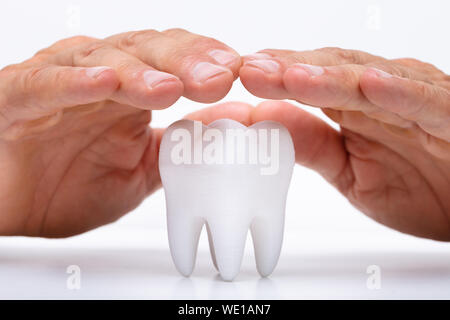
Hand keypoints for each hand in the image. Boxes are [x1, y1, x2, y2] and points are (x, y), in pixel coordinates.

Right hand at [0, 28, 239, 236]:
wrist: (11, 206)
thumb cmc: (70, 184)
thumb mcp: (142, 169)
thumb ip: (183, 146)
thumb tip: (233, 121)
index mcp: (131, 91)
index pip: (176, 62)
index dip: (208, 63)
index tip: (242, 73)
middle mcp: (99, 78)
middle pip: (148, 52)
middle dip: (186, 62)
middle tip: (218, 76)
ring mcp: (59, 81)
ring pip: (102, 60)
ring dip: (139, 71)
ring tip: (169, 86)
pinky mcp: (17, 95)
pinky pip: (45, 83)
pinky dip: (73, 82)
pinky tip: (102, 83)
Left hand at [197, 48, 449, 240]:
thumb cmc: (417, 185)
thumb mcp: (348, 170)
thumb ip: (310, 143)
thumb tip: (262, 117)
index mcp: (354, 105)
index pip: (307, 81)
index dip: (273, 78)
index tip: (237, 77)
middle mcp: (382, 95)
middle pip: (330, 72)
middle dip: (288, 70)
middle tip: (251, 69)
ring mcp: (415, 103)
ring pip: (369, 82)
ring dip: (329, 76)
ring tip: (291, 75)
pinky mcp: (449, 118)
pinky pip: (424, 102)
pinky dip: (398, 92)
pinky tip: (369, 84)